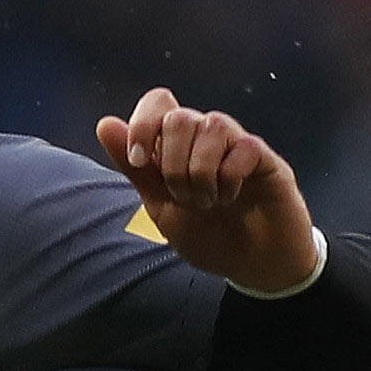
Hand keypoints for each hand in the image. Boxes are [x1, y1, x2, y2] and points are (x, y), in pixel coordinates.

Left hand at [92, 87, 319, 292]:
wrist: (253, 268)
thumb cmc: (210, 237)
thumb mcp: (162, 207)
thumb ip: (136, 169)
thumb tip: (105, 124)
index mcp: (180, 146)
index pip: (159, 103)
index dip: (143, 124)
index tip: (139, 162)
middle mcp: (208, 138)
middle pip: (179, 117)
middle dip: (173, 166)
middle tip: (188, 201)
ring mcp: (238, 145)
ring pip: (211, 125)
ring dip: (201, 172)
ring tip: (212, 203)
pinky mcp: (266, 160)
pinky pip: (243, 147)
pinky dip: (230, 177)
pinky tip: (234, 197)